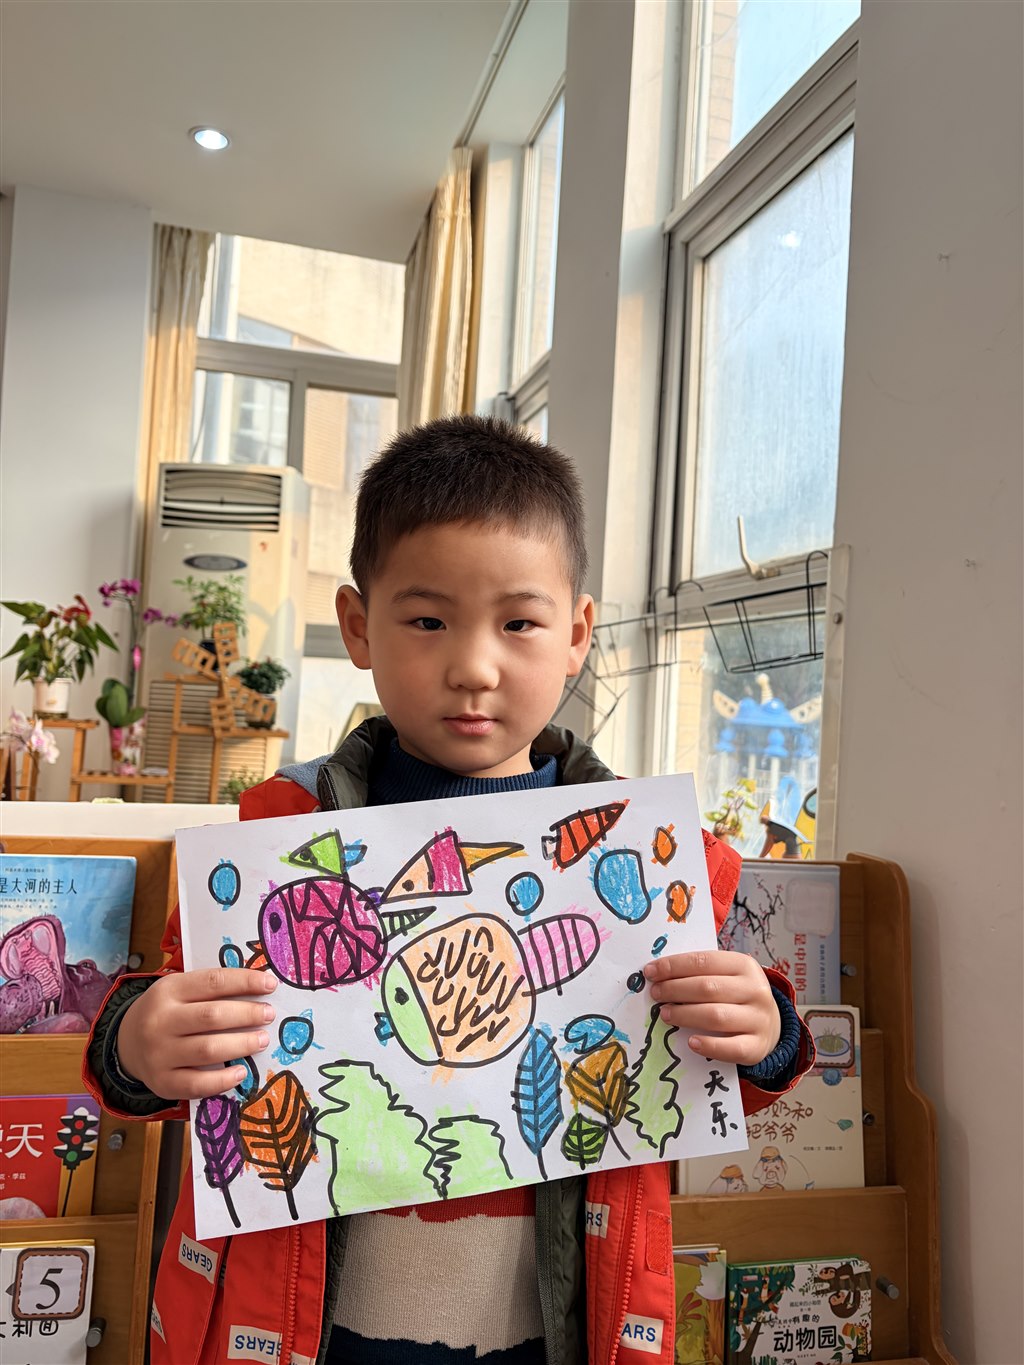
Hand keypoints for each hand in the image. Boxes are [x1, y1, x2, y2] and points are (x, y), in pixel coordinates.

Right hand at [116, 968, 277, 1100]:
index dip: (245, 982)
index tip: (270, 984)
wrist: (126, 1043)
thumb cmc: (166, 1012)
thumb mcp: (179, 990)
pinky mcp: (162, 1082)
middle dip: (247, 1014)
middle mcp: (160, 1021)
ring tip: (262, 1040)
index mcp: (168, 990)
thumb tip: (258, 989)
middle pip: (212, 1016)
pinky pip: (197, 1084)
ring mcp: (159, 1054)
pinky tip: (242, 1072)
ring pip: (207, 1049)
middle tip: (268, 1015)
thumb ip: (210, 989)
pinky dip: (222, 1080)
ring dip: (241, 1044)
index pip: (213, 981)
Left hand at [643, 950, 780, 1066]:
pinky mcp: (757, 1046)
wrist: (770, 1023)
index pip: (703, 961)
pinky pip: (731, 1048)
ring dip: (685, 1015)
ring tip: (665, 1014)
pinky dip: (709, 1045)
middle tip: (656, 994)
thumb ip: (700, 972)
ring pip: (716, 1016)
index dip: (674, 966)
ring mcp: (759, 1019)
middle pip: (707, 988)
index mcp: (744, 965)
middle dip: (675, 990)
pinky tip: (691, 1042)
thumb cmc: (737, 994)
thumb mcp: (727, 975)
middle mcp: (755, 990)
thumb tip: (659, 973)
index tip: (651, 971)